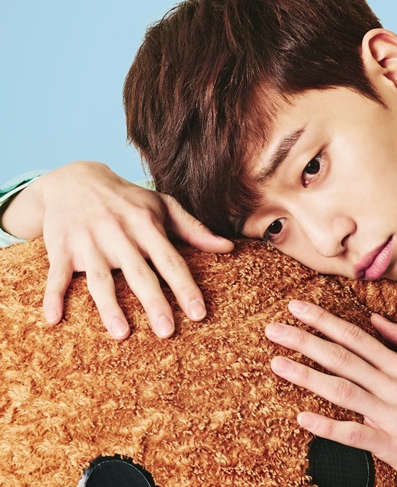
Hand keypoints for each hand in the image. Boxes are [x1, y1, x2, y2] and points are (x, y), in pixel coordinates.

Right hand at [2, 161, 233, 338]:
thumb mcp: (162, 205)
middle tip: (168, 332)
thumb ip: (194, 229)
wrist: (74, 178)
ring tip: (122, 335)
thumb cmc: (127, 199)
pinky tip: (53, 320)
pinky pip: (56, 275)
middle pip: (139, 274)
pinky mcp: (61, 248)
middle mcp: (119, 235)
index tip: (199, 313)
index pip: (171, 261)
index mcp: (146, 226)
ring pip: (100, 279)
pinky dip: (52, 296)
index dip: (185, 287)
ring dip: (109, 307)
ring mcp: (88, 242)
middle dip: (154, 302)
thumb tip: (228, 248)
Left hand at [265, 300, 396, 486]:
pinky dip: (327, 426)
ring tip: (277, 365)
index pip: (355, 336)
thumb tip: (376, 319)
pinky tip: (303, 417)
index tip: (296, 308)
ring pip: (342, 391)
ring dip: (306, 376)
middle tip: (273, 330)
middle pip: (342, 358)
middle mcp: (395, 385)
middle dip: (304, 340)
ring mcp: (392, 415)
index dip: (323, 320)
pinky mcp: (390, 444)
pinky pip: (353, 434)